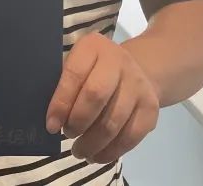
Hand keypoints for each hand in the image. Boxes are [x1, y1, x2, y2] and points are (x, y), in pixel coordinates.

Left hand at [45, 33, 158, 163]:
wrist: (132, 68)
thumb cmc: (92, 69)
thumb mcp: (77, 63)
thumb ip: (64, 84)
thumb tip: (51, 120)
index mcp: (93, 46)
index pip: (74, 74)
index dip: (61, 103)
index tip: (51, 125)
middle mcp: (119, 61)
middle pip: (96, 96)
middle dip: (77, 122)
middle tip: (67, 134)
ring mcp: (138, 84)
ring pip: (113, 122)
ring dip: (92, 143)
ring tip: (79, 151)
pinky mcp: (151, 107)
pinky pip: (131, 136)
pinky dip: (110, 151)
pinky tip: (96, 156)